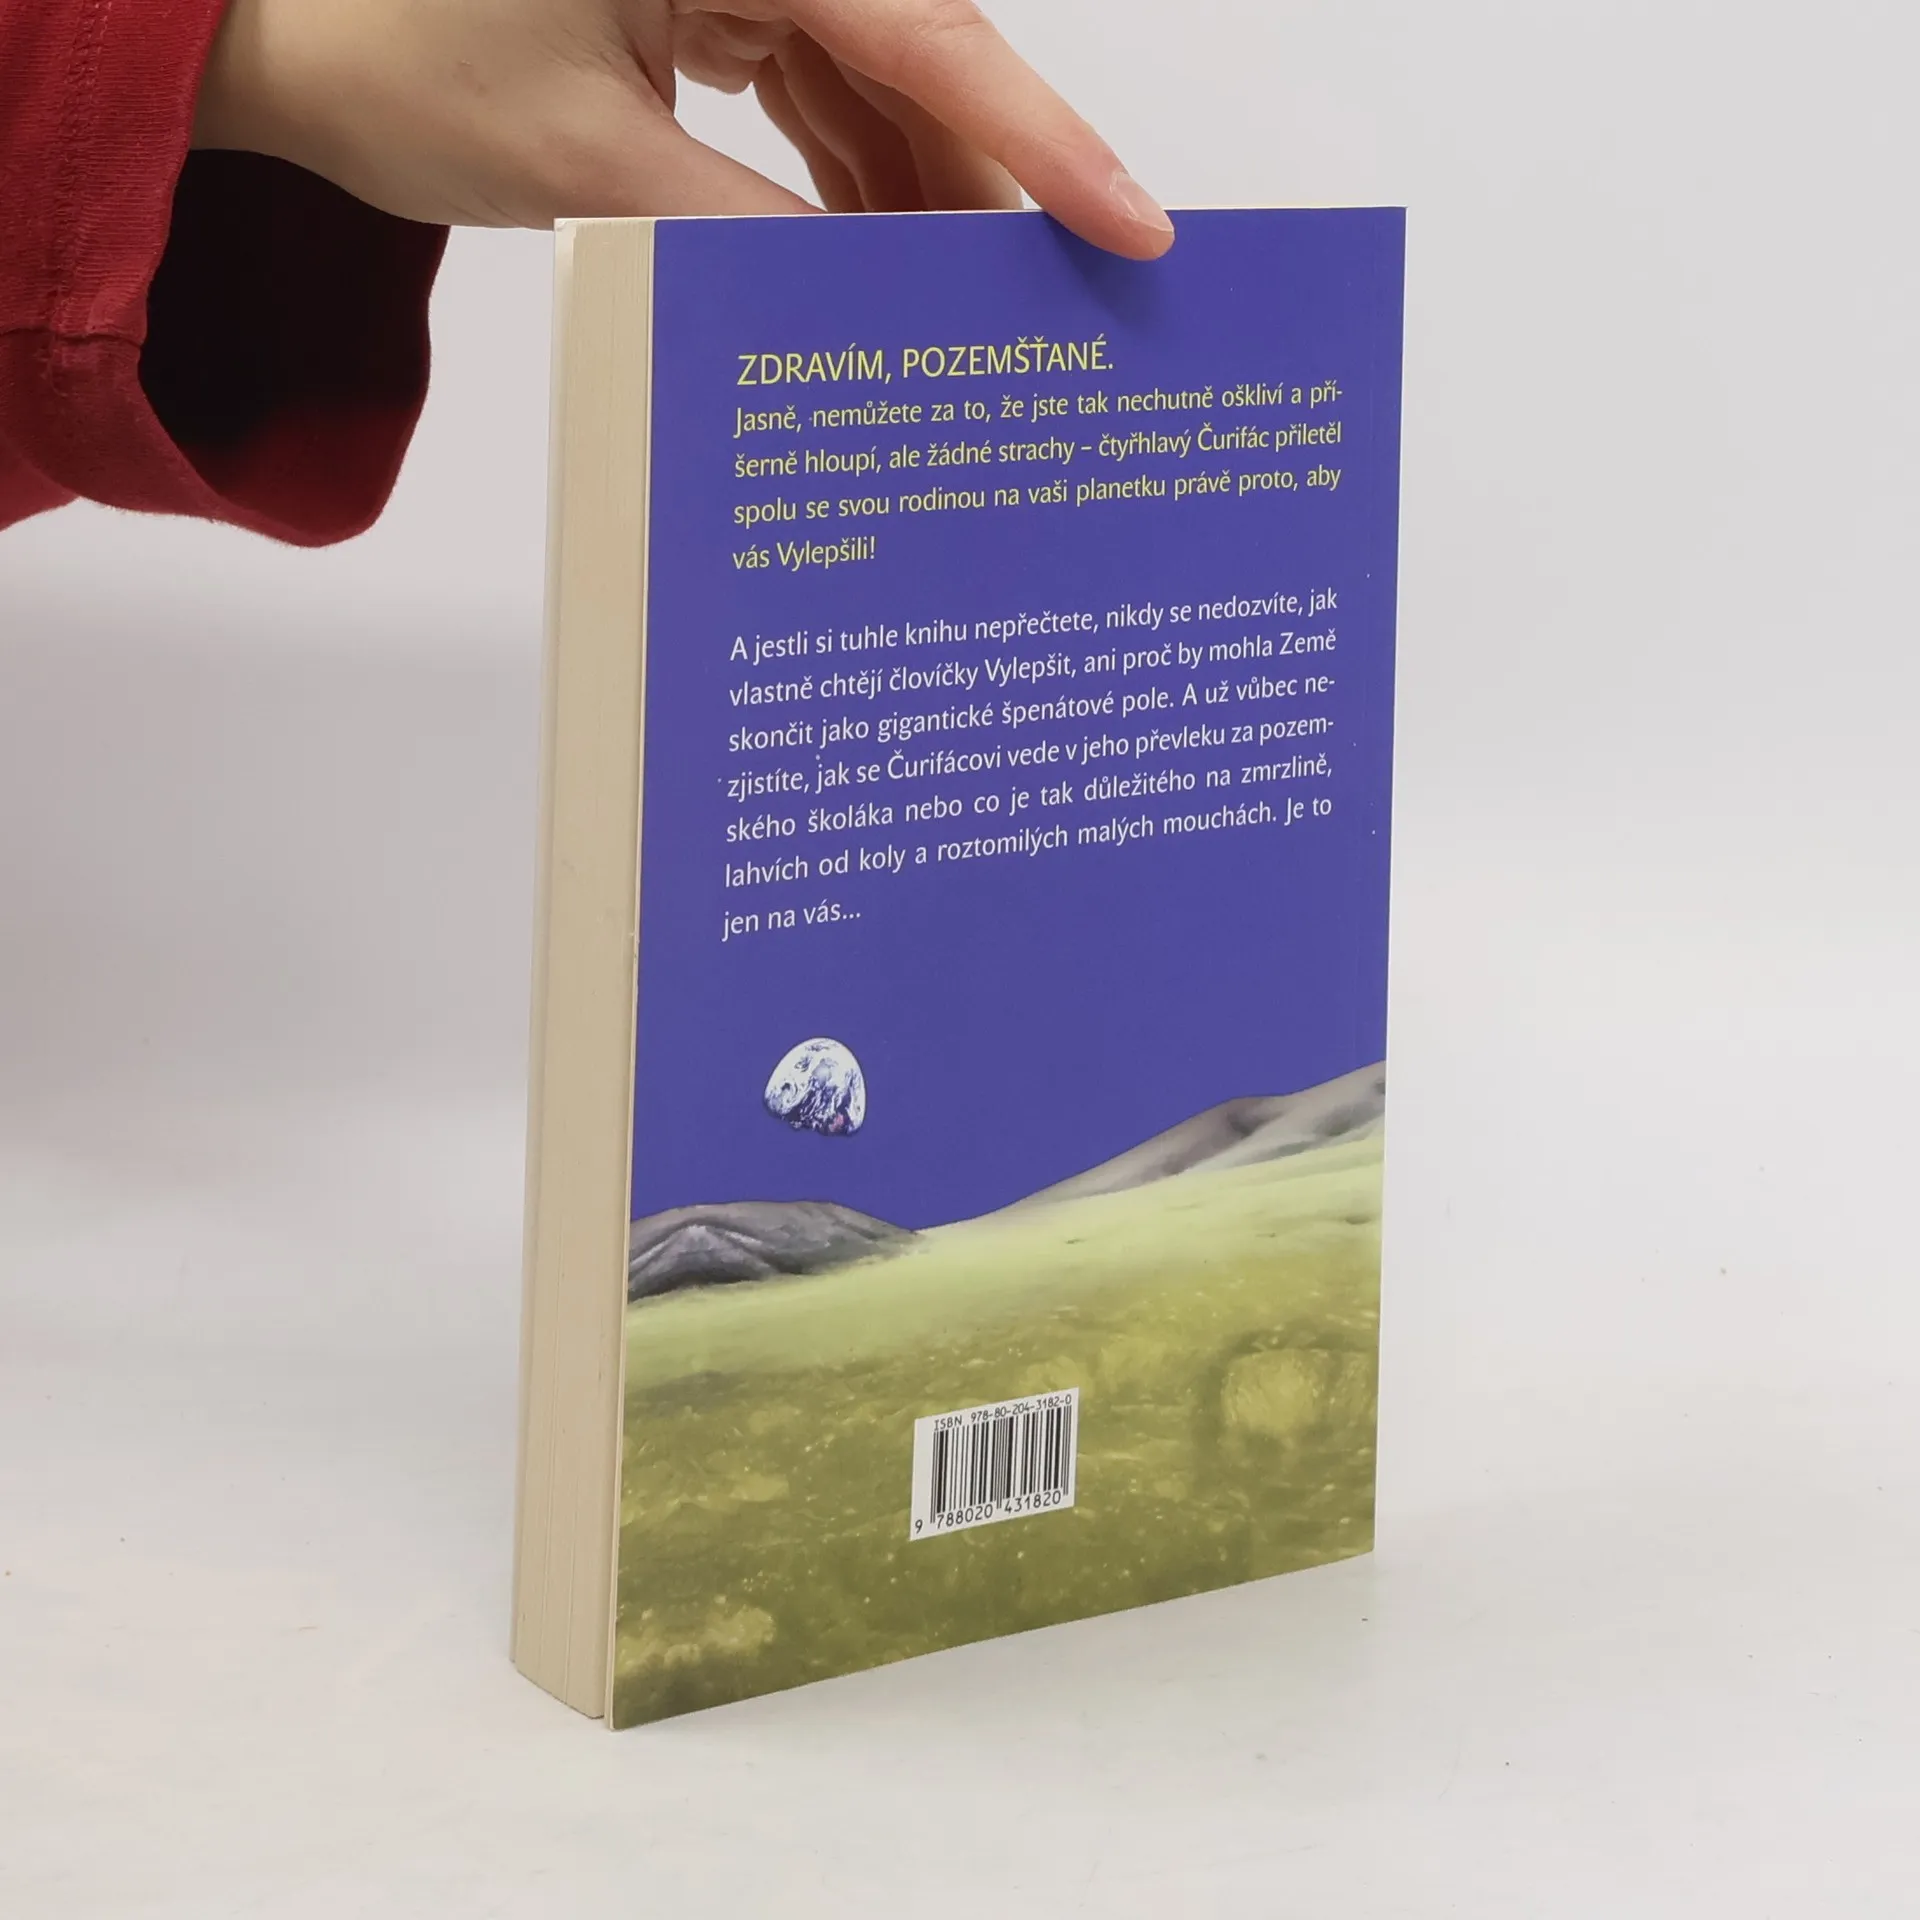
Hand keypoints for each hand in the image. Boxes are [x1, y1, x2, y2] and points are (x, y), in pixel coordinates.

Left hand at [193, 0, 1173, 258]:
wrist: (272, 29)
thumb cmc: (385, 54)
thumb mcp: (583, 171)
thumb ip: (745, 241)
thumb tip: (874, 314)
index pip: (921, 33)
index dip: (1038, 138)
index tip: (1129, 224)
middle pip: (914, 58)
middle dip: (977, 188)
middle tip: (1049, 309)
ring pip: (872, 81)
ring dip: (912, 194)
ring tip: (963, 311)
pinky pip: (814, 87)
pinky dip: (844, 175)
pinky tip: (872, 260)